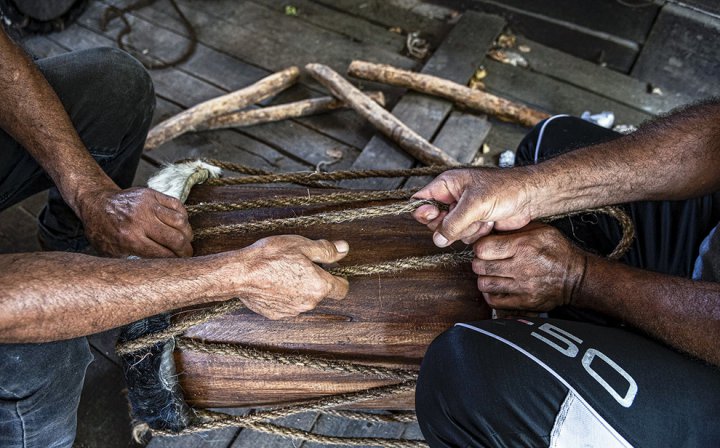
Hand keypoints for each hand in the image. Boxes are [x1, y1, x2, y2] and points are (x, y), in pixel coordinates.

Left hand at [80, 187, 192, 257]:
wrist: (96, 203)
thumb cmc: (104, 231)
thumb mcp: (113, 253)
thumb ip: (134, 261)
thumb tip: (158, 271)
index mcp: (130, 239)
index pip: (164, 254)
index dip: (176, 260)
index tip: (181, 263)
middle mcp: (140, 221)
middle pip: (176, 239)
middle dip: (186, 250)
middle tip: (187, 253)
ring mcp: (147, 205)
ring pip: (180, 221)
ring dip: (187, 232)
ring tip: (184, 238)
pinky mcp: (152, 194)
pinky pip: (177, 205)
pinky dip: (182, 216)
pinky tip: (179, 223)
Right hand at [234, 235, 349, 318]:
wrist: (241, 274)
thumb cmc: (271, 257)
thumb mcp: (302, 245)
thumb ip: (326, 250)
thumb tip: (344, 249)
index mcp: (319, 286)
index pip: (342, 289)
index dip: (339, 278)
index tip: (330, 269)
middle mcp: (308, 303)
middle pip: (321, 293)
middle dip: (316, 280)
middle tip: (300, 263)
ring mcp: (292, 311)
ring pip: (303, 299)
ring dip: (299, 288)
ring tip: (284, 270)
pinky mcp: (276, 314)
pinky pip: (287, 304)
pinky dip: (284, 295)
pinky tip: (273, 281)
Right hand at [412, 167, 535, 246]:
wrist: (529, 198)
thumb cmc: (504, 190)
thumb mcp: (474, 205)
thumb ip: (452, 223)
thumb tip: (438, 239)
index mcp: (447, 185)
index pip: (421, 200)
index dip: (423, 211)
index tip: (435, 215)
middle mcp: (452, 198)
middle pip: (434, 220)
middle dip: (450, 225)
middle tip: (466, 219)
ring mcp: (463, 212)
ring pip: (450, 232)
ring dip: (467, 230)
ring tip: (483, 217)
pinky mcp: (474, 224)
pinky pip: (464, 237)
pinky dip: (477, 234)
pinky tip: (490, 223)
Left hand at [471, 223, 585, 311]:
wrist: (577, 277)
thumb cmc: (557, 250)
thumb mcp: (540, 230)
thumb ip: (514, 228)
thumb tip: (490, 227)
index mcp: (523, 246)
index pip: (483, 248)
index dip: (480, 247)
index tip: (485, 247)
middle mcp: (521, 267)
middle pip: (480, 266)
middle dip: (479, 262)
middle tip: (486, 261)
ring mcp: (522, 287)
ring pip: (484, 284)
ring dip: (484, 278)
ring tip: (492, 274)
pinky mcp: (524, 302)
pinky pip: (494, 301)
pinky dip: (490, 294)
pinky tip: (497, 287)